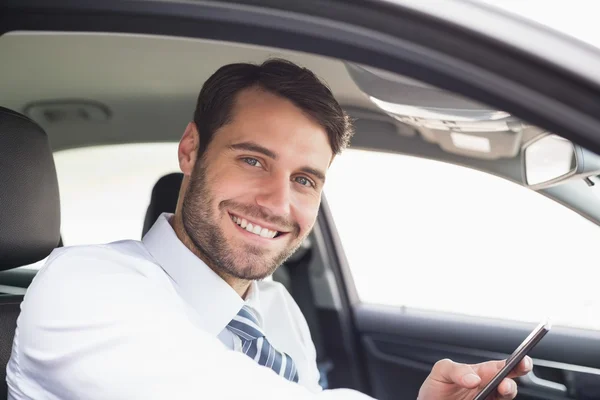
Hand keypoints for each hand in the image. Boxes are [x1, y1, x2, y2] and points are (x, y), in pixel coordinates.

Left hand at [417, 356, 532, 399]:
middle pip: (508, 385)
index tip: (522, 361)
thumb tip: (474, 378)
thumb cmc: (437, 387)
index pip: (503, 366)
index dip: (518, 362)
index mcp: (482, 373)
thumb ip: (456, 370)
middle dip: (511, 384)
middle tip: (505, 385)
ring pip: (504, 398)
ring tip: (498, 390)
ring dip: (505, 394)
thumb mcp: (441, 371)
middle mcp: (489, 388)